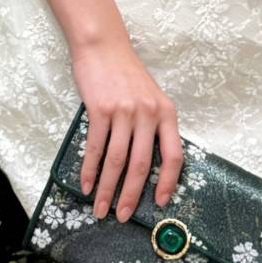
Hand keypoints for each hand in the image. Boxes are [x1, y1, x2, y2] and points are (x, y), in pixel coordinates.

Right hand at [70, 36, 183, 222]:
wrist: (103, 47)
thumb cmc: (126, 75)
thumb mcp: (150, 98)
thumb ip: (152, 126)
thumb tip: (147, 166)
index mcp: (166, 112)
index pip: (174, 155)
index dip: (168, 182)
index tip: (160, 202)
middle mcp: (148, 113)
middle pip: (142, 164)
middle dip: (132, 195)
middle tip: (122, 215)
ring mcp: (124, 111)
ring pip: (117, 160)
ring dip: (107, 189)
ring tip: (100, 208)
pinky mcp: (100, 110)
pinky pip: (95, 147)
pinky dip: (90, 170)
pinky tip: (87, 185)